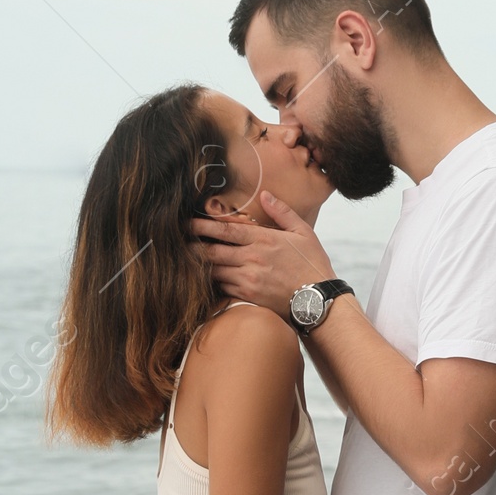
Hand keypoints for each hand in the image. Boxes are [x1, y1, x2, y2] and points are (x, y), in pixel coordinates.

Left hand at [190, 193, 333, 316]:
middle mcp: (252, 258)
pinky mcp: (248, 297)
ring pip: (214, 270)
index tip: (188, 222)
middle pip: (213, 251)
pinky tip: (203, 278)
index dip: (204, 225)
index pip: (226, 229)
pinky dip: (212, 282)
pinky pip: (222, 287)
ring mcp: (248, 279)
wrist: (318, 300)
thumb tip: (265, 194)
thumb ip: (282, 211)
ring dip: (200, 265)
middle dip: (193, 246)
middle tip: (177, 242)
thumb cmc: (313, 264)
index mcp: (264, 239)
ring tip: (185, 260)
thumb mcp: (303, 232)